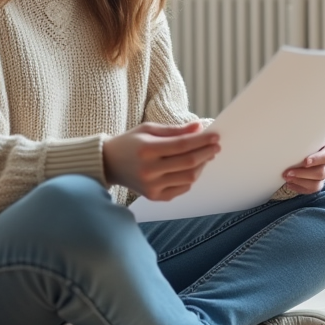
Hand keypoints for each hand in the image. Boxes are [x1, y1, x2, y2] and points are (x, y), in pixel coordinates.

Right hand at [103, 121, 219, 201]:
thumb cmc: (130, 143)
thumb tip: (199, 127)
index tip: (215, 135)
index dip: (202, 141)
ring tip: (206, 156)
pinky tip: (193, 168)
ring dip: (201, 166)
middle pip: (188, 163)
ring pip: (188, 178)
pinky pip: (182, 189)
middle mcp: (149, 170)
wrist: (109, 164)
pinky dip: (191, 178)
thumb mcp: (149, 129)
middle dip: (206, 153)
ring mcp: (151, 186)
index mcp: (147, 150)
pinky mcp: (154, 196)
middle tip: (216, 146)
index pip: (182, 145)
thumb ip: (175, 130)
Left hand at [282, 137, 324, 194]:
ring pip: (317, 184)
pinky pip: (312, 190)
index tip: (305, 161)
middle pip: (322, 173)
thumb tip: (291, 130)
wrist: (305, 145)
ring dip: (300, 182)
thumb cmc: (307, 137)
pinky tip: (290, 184)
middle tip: (287, 172)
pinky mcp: (319, 182)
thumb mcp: (310, 133)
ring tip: (287, 178)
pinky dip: (300, 188)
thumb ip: (305, 134)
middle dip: (303, 174)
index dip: (317, 160)